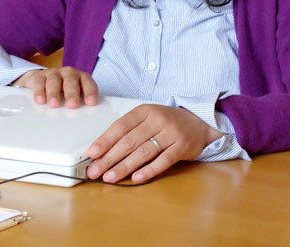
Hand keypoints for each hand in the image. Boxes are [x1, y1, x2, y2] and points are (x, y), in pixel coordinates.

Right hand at [12, 67, 97, 108]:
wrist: (42, 79)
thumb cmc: (63, 91)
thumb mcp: (74, 95)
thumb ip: (80, 104)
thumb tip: (86, 120)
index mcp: (81, 78)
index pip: (88, 83)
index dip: (90, 92)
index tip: (91, 103)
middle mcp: (69, 73)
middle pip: (71, 81)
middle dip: (72, 93)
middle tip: (72, 105)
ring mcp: (54, 73)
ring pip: (54, 81)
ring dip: (54, 93)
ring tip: (54, 104)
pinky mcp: (40, 76)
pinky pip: (40, 82)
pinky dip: (40, 91)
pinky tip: (40, 101)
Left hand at [86, 104, 222, 183]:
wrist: (198, 123)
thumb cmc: (166, 122)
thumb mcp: (148, 118)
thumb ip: (129, 130)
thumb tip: (104, 149)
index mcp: (145, 111)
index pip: (121, 125)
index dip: (105, 140)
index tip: (92, 153)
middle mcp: (157, 120)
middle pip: (129, 140)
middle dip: (109, 157)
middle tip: (95, 171)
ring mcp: (171, 133)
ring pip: (144, 152)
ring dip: (125, 166)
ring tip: (110, 177)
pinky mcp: (181, 146)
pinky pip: (163, 161)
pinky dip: (149, 170)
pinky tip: (136, 178)